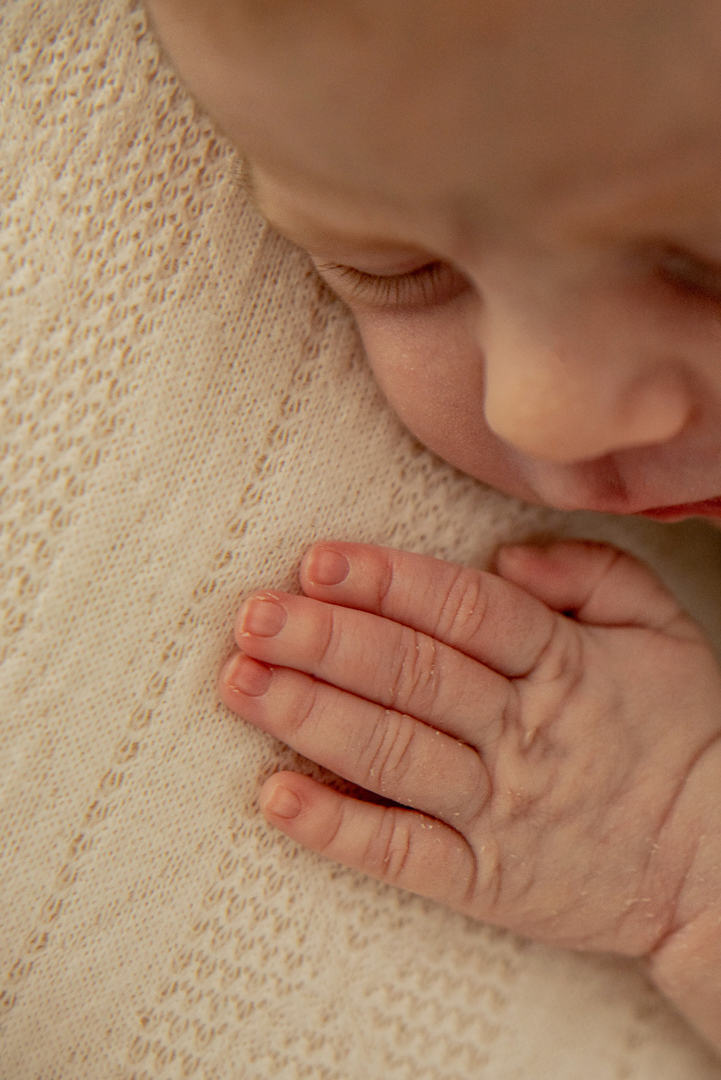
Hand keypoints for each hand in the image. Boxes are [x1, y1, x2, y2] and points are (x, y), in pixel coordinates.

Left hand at [219, 540, 720, 969]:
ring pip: (394, 755)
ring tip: (242, 683)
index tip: (317, 561)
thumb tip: (505, 555)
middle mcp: (522, 733)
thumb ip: (592, 572)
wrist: (720, 863)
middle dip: (326, 641)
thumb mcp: (662, 628)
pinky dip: (339, 828)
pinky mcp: (487, 882)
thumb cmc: (682, 733)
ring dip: (310, 717)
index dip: (386, 581)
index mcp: (562, 664)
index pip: (461, 610)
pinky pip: (405, 854)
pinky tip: (276, 798)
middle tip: (253, 617)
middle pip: (412, 675)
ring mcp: (500, 811)